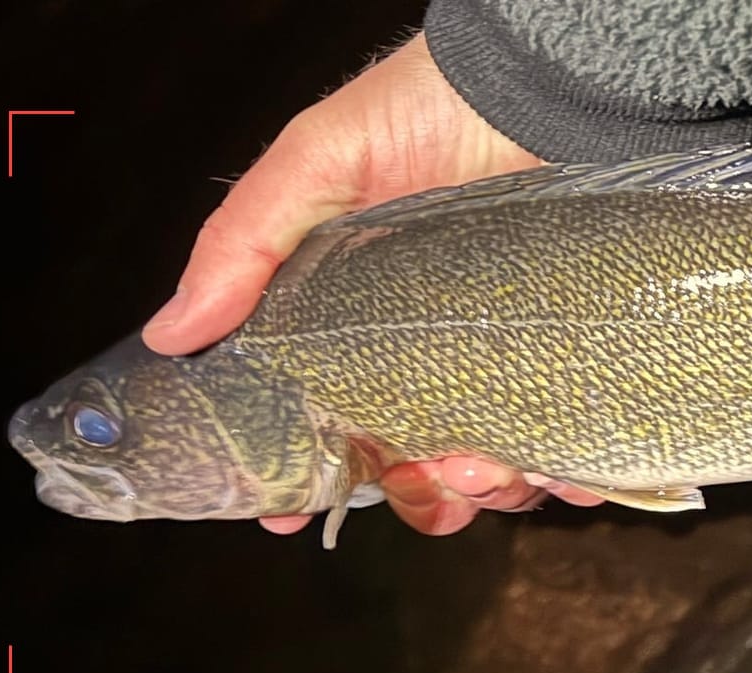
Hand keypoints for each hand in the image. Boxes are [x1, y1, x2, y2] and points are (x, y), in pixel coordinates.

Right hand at [141, 32, 602, 536]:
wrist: (540, 83)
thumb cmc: (424, 110)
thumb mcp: (317, 164)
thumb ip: (245, 246)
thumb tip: (171, 333)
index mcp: (360, 326)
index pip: (328, 421)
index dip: (307, 475)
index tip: (286, 510)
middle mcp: (436, 353)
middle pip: (417, 466)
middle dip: (418, 494)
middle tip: (426, 477)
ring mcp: (511, 359)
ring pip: (496, 469)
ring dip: (490, 491)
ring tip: (491, 466)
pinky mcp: (579, 356)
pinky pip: (580, 441)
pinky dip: (574, 471)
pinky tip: (572, 467)